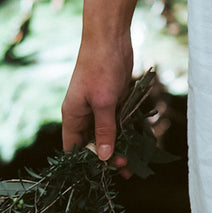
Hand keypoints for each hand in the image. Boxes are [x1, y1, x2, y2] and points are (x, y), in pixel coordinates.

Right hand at [62, 41, 133, 172]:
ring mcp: (99, 106)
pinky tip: (138, 142)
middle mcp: (84, 114)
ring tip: (134, 162)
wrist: (110, 38)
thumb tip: (103, 157)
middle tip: (126, 170)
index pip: (73, 148)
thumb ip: (104, 130)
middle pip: (92, 143)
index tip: (103, 174)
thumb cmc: (100, 68)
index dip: (85, 163)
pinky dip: (127, 131)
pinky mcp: (114, 99)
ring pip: (108, 133)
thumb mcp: (103, 102)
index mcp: (73, 116)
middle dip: (108, 157)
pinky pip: (119, 121)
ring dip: (120, 146)